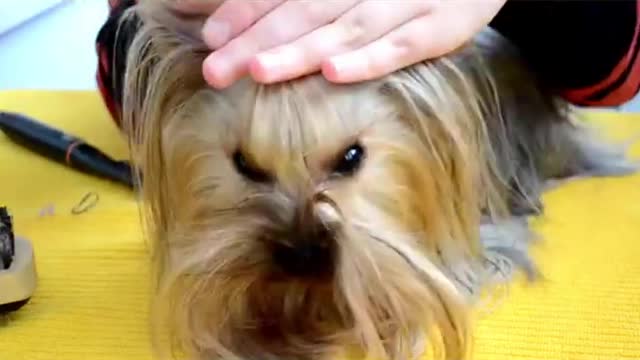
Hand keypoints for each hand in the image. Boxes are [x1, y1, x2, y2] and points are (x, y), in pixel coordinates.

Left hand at [171, 0, 506, 88]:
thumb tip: (257, 17)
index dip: (247, 11)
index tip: (212, 37)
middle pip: (306, 10)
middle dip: (258, 40)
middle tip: (217, 69)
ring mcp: (409, 2)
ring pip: (346, 28)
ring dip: (301, 50)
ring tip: (260, 70)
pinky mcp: (444, 26)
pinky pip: (403, 46)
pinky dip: (369, 59)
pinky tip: (334, 73)